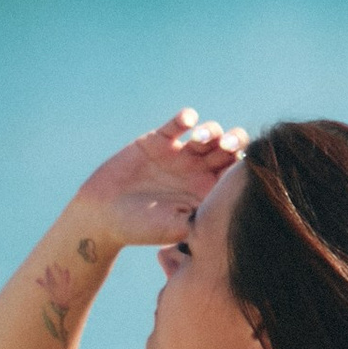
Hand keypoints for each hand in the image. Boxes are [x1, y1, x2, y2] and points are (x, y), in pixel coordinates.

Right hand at [72, 109, 245, 255]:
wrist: (102, 217)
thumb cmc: (141, 229)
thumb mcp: (175, 229)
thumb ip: (202, 221)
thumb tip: (227, 217)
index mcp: (210, 191)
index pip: (238, 173)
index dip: (245, 166)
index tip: (240, 168)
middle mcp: (200, 170)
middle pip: (231, 147)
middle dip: (234, 141)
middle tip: (228, 145)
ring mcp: (180, 154)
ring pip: (209, 133)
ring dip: (211, 131)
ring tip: (200, 138)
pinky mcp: (158, 141)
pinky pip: (177, 124)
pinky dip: (185, 118)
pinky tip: (187, 120)